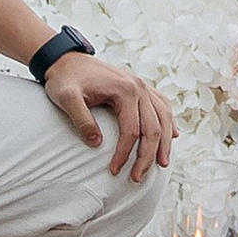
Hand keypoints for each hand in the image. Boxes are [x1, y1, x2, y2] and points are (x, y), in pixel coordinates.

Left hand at [43, 52, 175, 178]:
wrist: (66, 59)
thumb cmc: (65, 79)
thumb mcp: (66, 98)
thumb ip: (81, 120)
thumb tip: (97, 144)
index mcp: (125, 90)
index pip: (132, 131)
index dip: (124, 154)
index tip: (113, 171)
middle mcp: (139, 87)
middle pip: (153, 128)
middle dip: (147, 156)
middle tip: (137, 177)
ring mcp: (142, 86)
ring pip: (164, 117)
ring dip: (164, 142)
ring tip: (162, 164)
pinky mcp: (139, 87)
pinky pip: (161, 105)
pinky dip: (168, 121)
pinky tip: (172, 134)